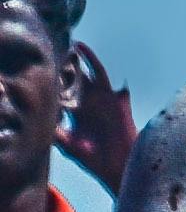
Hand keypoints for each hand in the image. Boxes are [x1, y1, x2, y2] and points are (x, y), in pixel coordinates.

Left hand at [58, 48, 132, 193]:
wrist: (119, 165)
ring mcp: (106, 101)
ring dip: (88, 60)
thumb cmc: (93, 159)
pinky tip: (96, 64)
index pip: (64, 92)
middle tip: (60, 49)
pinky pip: (113, 84)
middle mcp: (91, 103)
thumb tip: (41, 120)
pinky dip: (108, 77)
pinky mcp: (119, 103)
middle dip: (70, 65)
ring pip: (95, 75)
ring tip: (77, 46)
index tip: (44, 67)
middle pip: (80, 78)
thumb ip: (55, 132)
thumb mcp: (67, 145)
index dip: (55, 79)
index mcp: (77, 112)